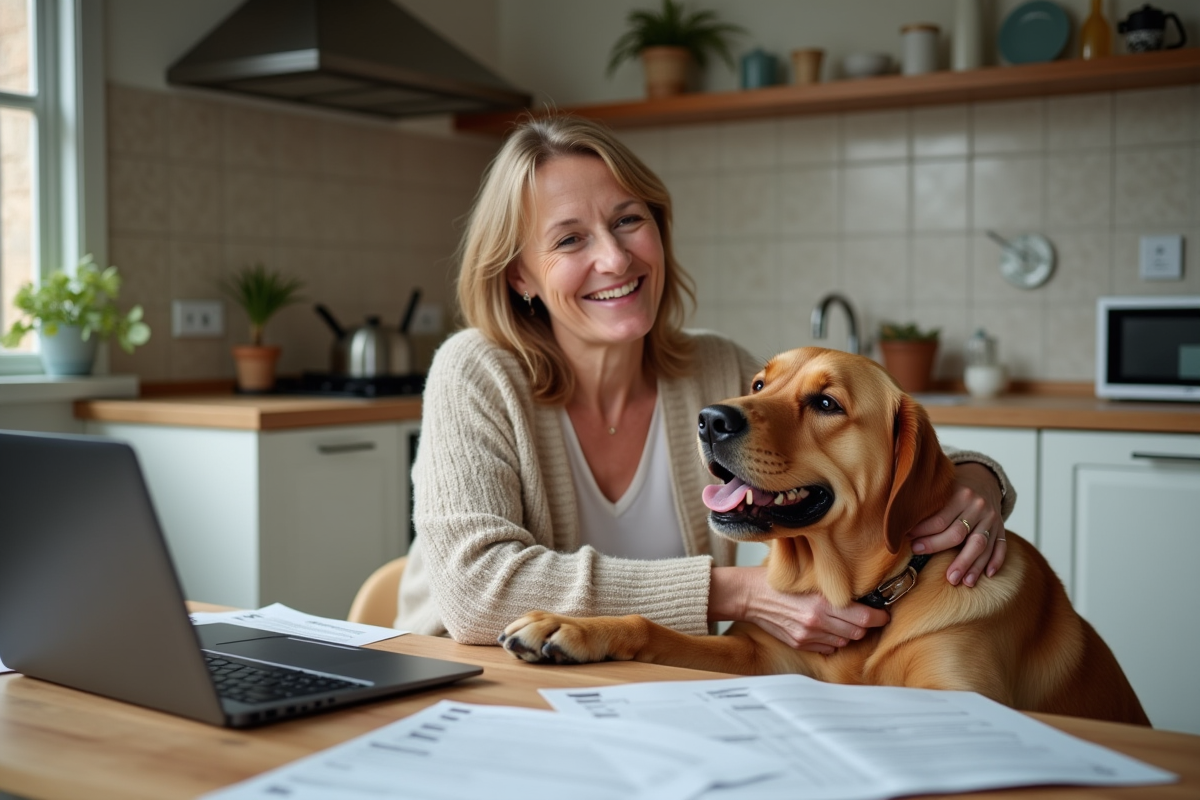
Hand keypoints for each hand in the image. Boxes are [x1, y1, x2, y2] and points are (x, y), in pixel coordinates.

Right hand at [710, 566, 888, 654]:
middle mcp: (816, 624)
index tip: (883, 613)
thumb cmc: (776, 581)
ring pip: (844, 642)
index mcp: (820, 604)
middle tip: (867, 614)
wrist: (749, 595)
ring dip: (849, 633)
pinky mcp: (800, 644)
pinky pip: (828, 648)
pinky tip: (826, 627)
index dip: (878, 617)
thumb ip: (831, 587)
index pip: (863, 618)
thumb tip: (858, 592)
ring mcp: (808, 637)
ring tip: (844, 620)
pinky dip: (832, 639)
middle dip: (865, 624)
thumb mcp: (807, 577)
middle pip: (857, 632)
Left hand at [907, 462, 1005, 586]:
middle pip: (959, 534)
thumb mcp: (941, 490)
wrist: (983, 480)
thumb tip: (897, 524)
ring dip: (971, 564)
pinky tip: (988, 574)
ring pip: (981, 544)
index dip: (924, 535)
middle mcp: (977, 506)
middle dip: (943, 552)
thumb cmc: (953, 490)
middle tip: (928, 566)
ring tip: (961, 582)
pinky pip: (1001, 545)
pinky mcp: (1001, 527)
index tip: (911, 546)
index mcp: (959, 494)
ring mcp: (991, 517)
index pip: (939, 520)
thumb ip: (925, 504)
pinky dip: (996, 560)